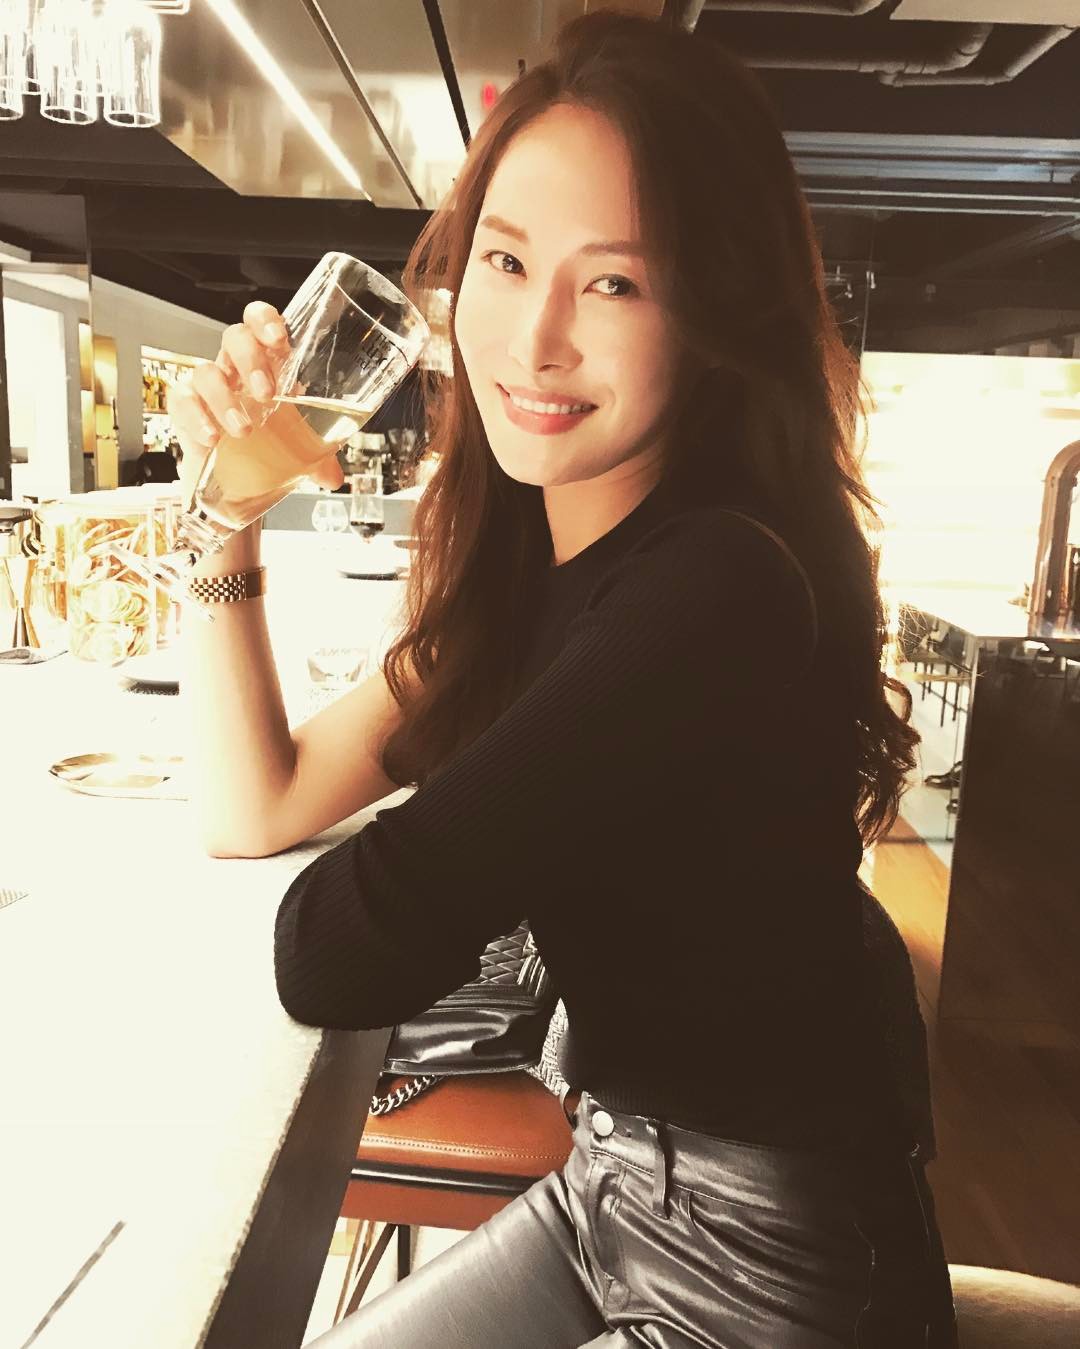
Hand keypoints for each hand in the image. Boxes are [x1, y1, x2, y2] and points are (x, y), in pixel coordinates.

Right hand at [168, 300, 345, 502]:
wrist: (233, 483)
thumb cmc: (265, 450)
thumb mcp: (298, 452)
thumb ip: (318, 459)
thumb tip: (331, 476)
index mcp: (267, 366)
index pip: (260, 324)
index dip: (265, 321)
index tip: (278, 339)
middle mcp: (235, 370)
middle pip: (234, 338)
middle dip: (250, 360)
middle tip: (266, 393)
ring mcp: (208, 389)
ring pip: (206, 371)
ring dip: (225, 398)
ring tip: (243, 429)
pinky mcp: (186, 411)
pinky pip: (182, 401)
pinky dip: (196, 418)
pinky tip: (212, 438)